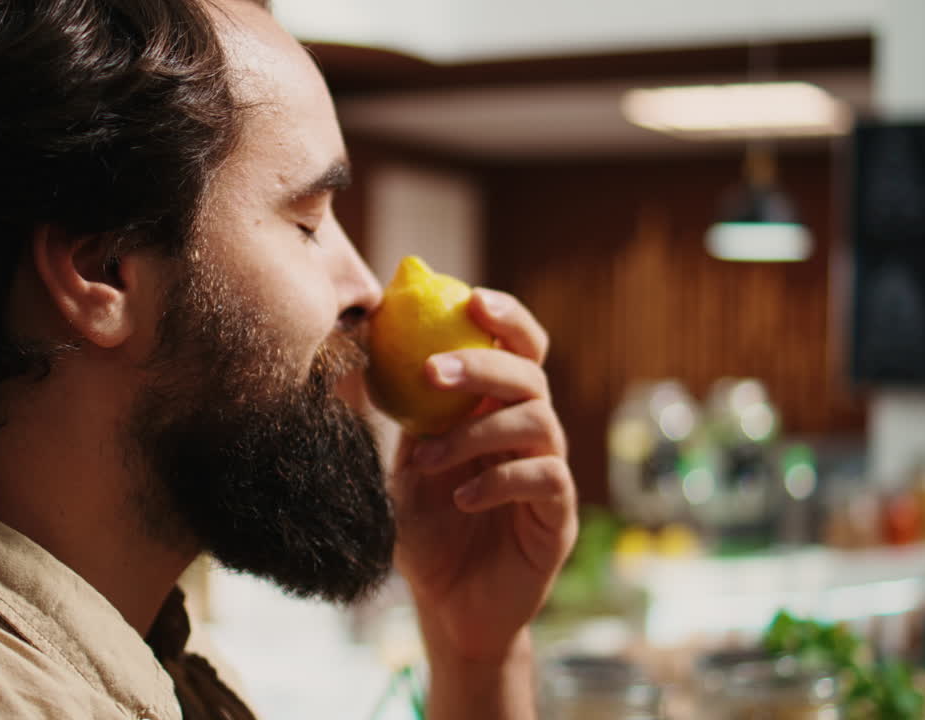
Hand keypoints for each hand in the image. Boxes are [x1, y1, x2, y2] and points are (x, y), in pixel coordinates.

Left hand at [390, 288, 576, 663]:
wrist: (446, 605)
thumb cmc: (425, 530)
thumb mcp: (402, 464)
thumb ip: (402, 413)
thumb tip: (367, 346)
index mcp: (497, 411)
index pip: (518, 348)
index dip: (506, 318)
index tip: (470, 299)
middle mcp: (531, 434)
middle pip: (530, 376)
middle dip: (482, 365)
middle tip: (431, 372)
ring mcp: (549, 473)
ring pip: (538, 421)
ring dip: (476, 432)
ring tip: (429, 459)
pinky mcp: (557, 516)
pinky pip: (544, 478)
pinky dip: (499, 479)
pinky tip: (460, 498)